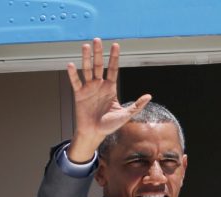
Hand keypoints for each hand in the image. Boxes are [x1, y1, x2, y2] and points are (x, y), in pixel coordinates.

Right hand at [66, 38, 151, 162]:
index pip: (113, 69)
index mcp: (110, 88)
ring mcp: (89, 89)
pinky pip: (76, 82)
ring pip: (87, 70)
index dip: (114, 57)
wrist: (94, 133)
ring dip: (86, 58)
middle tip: (97, 39)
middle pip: (99, 65)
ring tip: (85, 46)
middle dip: (98, 53)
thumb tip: (149, 96)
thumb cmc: (109, 125)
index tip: (116, 45)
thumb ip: (136, 105)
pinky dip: (72, 74)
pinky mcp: (79, 95)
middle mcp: (99, 85)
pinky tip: (70, 64)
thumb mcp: (125, 115)